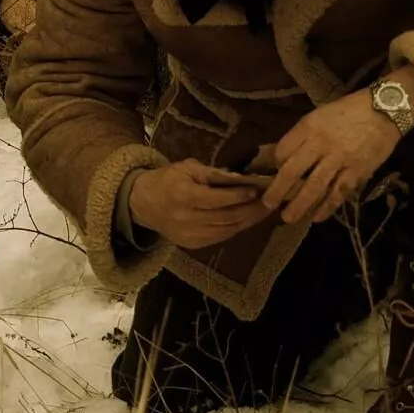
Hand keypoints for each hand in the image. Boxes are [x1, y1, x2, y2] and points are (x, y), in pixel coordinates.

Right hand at [129, 159, 272, 248]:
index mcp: (183, 196)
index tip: (258, 189)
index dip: (241, 196)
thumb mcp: (186, 168)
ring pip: (229, 230)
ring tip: (264, 210)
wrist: (142, 203)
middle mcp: (186, 218)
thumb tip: (240, 179)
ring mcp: (189, 235)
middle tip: (271, 200)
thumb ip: (212, 173)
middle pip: (228, 217)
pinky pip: (221, 237)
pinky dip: (237, 228)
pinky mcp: (192, 244)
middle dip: (252, 209)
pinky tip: (246, 218)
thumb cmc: (166, 180)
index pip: (219, 199)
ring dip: (249, 220)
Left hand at [262, 90, 400, 223]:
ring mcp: (340, 159)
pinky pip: (339, 192)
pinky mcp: (358, 170)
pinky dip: (327, 207)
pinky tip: (316, 217)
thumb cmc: (348, 111)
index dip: (274, 166)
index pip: (282, 151)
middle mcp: (321, 144)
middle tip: (267, 205)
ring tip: (287, 218)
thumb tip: (282, 156)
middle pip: (292, 172)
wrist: (386, 109)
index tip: (274, 175)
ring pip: (314, 186)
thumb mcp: (318, 116)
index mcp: (308, 128)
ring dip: (299, 205)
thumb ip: (301, 136)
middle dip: (277, 191)